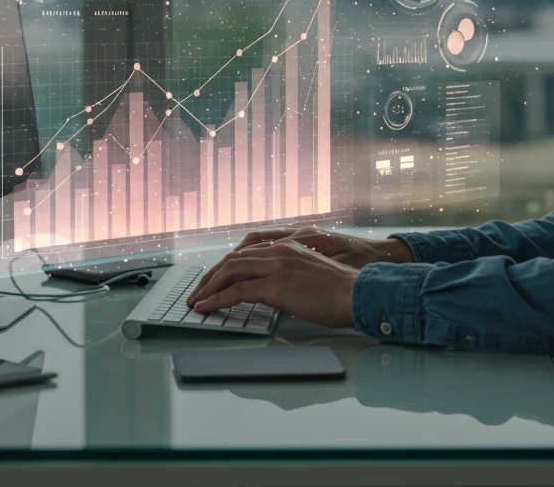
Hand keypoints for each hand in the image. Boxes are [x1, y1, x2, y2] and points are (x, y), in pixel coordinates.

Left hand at [186, 239, 358, 328]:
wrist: (356, 293)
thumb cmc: (341, 290)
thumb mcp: (312, 274)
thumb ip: (292, 274)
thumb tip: (277, 290)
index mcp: (288, 246)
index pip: (247, 252)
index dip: (227, 265)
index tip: (215, 279)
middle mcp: (279, 250)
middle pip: (233, 259)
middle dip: (211, 276)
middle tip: (198, 291)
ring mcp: (276, 265)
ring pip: (230, 271)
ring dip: (209, 287)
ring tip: (196, 301)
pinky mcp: (275, 285)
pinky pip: (236, 291)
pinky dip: (217, 299)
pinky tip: (207, 308)